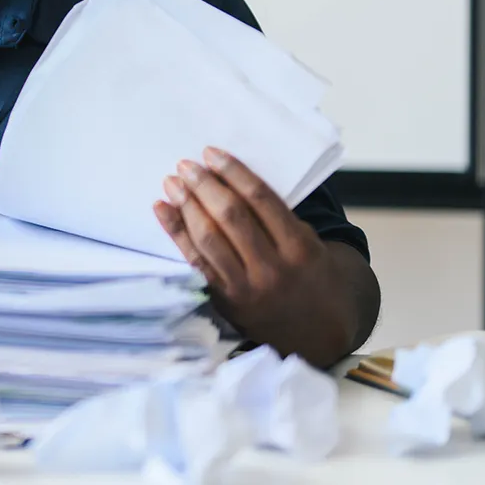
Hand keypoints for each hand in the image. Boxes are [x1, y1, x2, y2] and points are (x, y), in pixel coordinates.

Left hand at [153, 147, 348, 359]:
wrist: (320, 330)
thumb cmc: (310, 274)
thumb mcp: (310, 243)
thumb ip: (277, 217)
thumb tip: (231, 179)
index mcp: (299, 246)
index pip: (260, 199)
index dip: (233, 172)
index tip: (212, 154)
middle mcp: (273, 268)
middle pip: (231, 216)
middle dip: (205, 186)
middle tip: (186, 165)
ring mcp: (247, 287)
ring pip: (209, 238)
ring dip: (186, 206)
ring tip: (172, 183)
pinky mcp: (226, 301)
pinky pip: (196, 262)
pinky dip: (176, 233)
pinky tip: (163, 211)